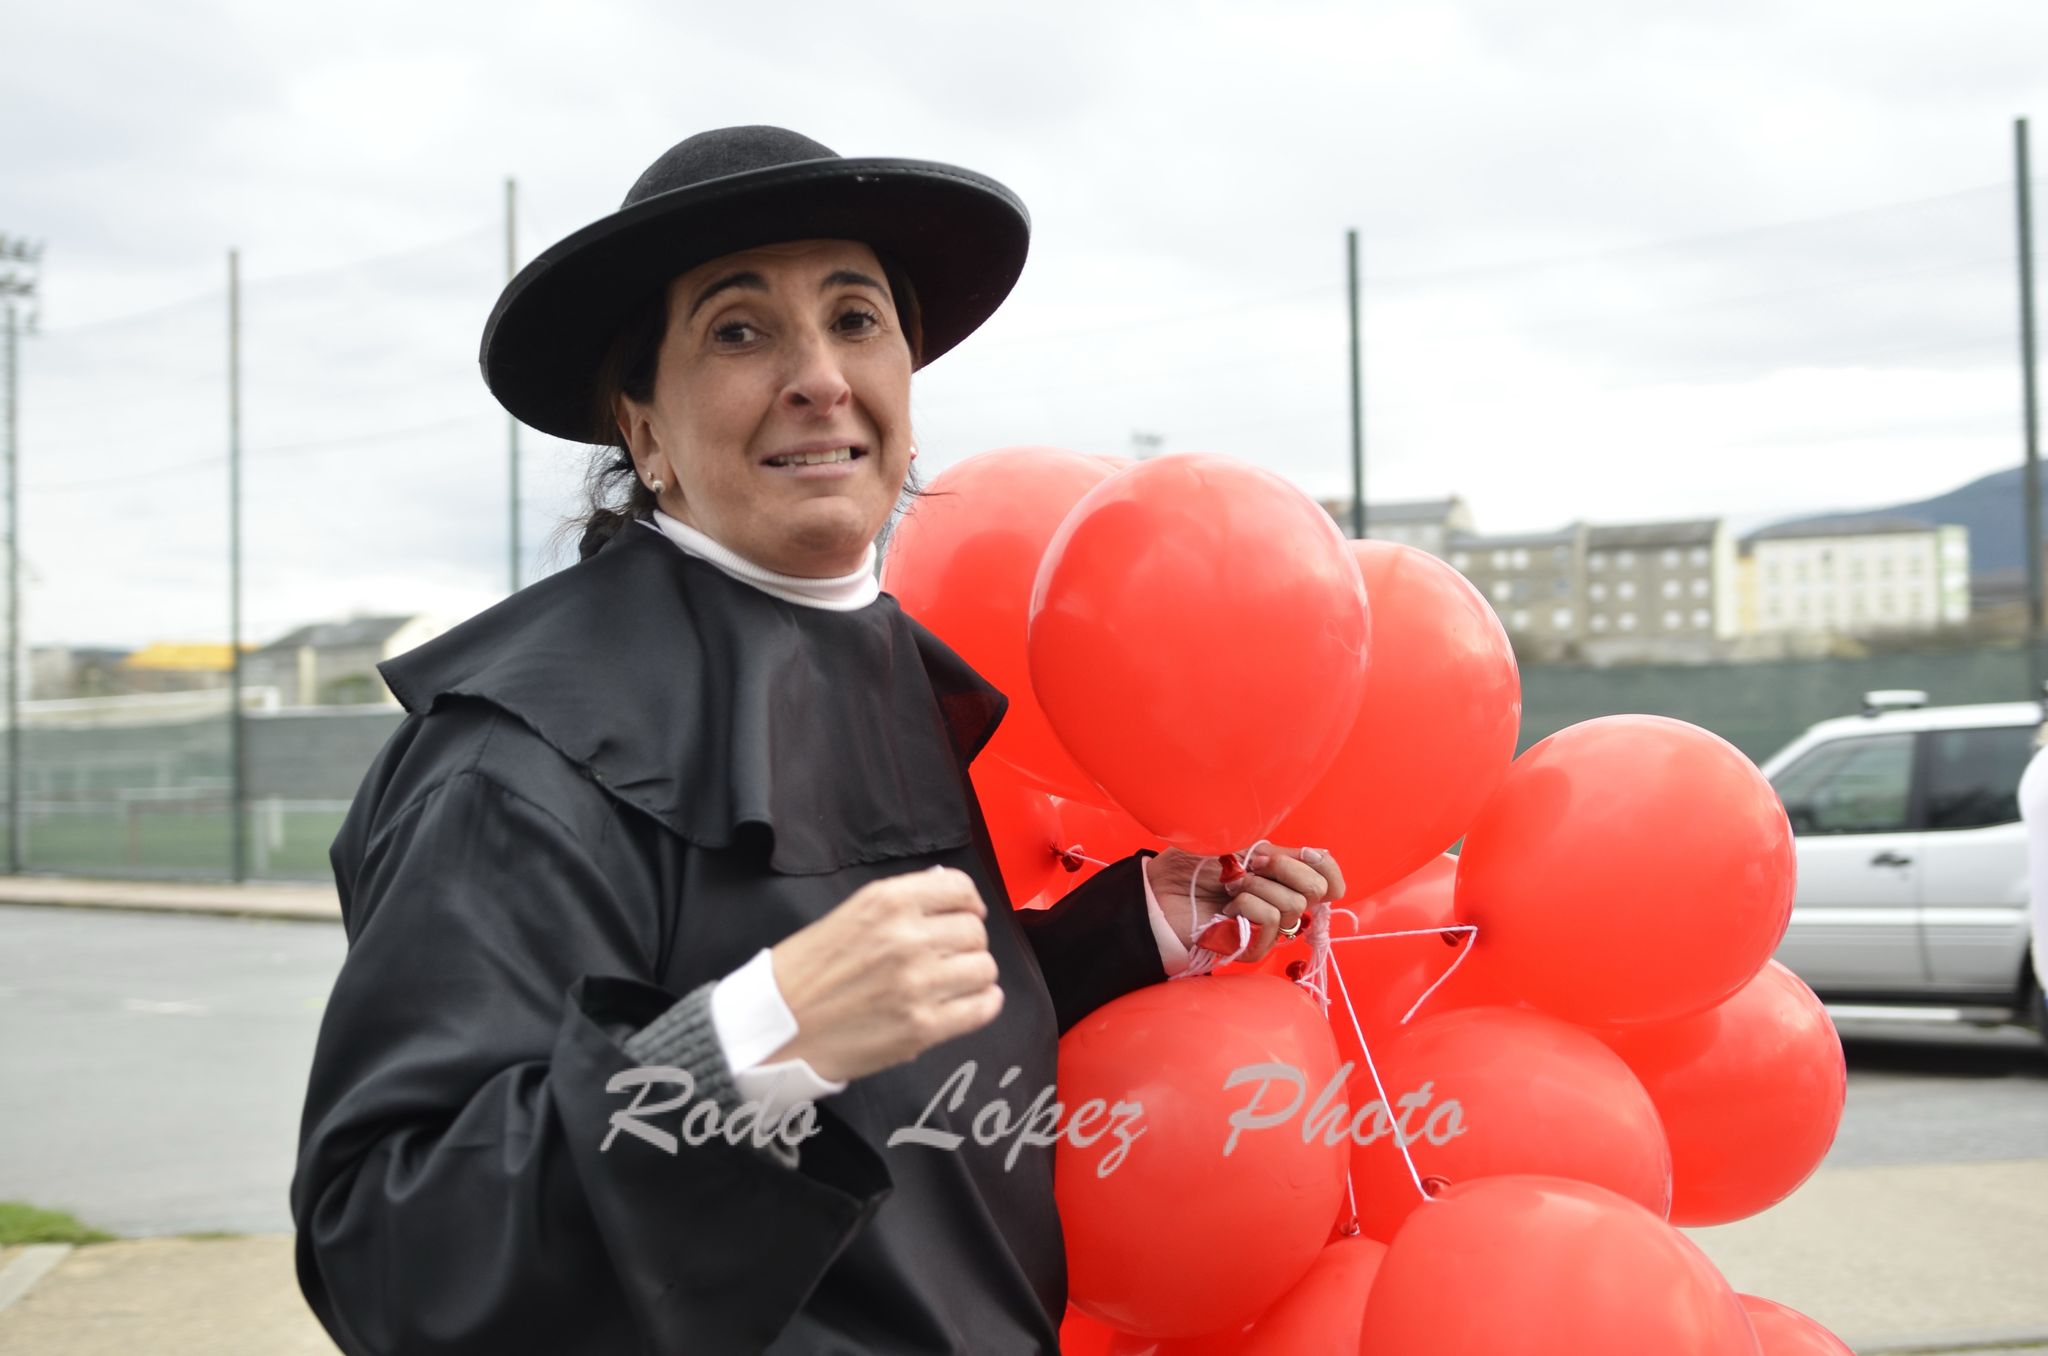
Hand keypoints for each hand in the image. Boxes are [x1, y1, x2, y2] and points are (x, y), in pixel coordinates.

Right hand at [766, 866, 1001, 1082]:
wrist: (773, 1028)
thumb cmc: (805, 972)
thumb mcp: (848, 916)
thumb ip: (899, 906)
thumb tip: (945, 894)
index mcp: (886, 902)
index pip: (959, 889)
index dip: (967, 904)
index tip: (964, 916)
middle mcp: (907, 937)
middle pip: (975, 931)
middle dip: (967, 943)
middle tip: (949, 957)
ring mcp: (919, 984)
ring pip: (984, 968)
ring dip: (974, 975)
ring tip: (955, 983)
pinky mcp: (923, 1027)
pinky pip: (982, 1008)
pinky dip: (982, 1004)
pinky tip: (966, 1005)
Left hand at [1143, 846, 1347, 966]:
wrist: (1159, 890)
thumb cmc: (1192, 865)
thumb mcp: (1241, 845)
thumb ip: (1282, 853)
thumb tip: (1317, 856)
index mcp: (1283, 877)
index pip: (1330, 878)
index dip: (1325, 866)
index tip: (1303, 854)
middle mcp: (1281, 903)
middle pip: (1317, 891)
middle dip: (1285, 869)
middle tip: (1251, 866)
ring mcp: (1267, 928)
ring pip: (1293, 906)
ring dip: (1257, 887)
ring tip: (1230, 887)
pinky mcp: (1252, 947)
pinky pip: (1271, 921)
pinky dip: (1247, 905)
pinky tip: (1227, 908)